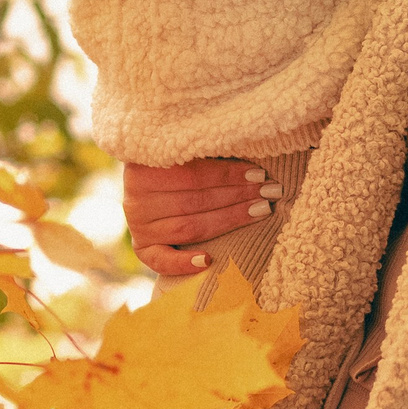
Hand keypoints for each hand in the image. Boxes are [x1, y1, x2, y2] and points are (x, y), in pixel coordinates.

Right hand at [125, 158, 282, 275]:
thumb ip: (206, 148)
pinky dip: (183, 263)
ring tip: (261, 211)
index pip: (192, 175)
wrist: (145, 177)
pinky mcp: (141, 247)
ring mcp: (138, 226)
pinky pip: (160, 260)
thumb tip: (250, 145)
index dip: (228, 175)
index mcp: (143, 168)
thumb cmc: (176, 157)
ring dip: (229, 220)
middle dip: (238, 196)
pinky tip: (208, 260)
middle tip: (270, 192)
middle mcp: (136, 200)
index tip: (260, 174)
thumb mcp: (184, 147)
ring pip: (188, 228)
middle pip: (194, 202)